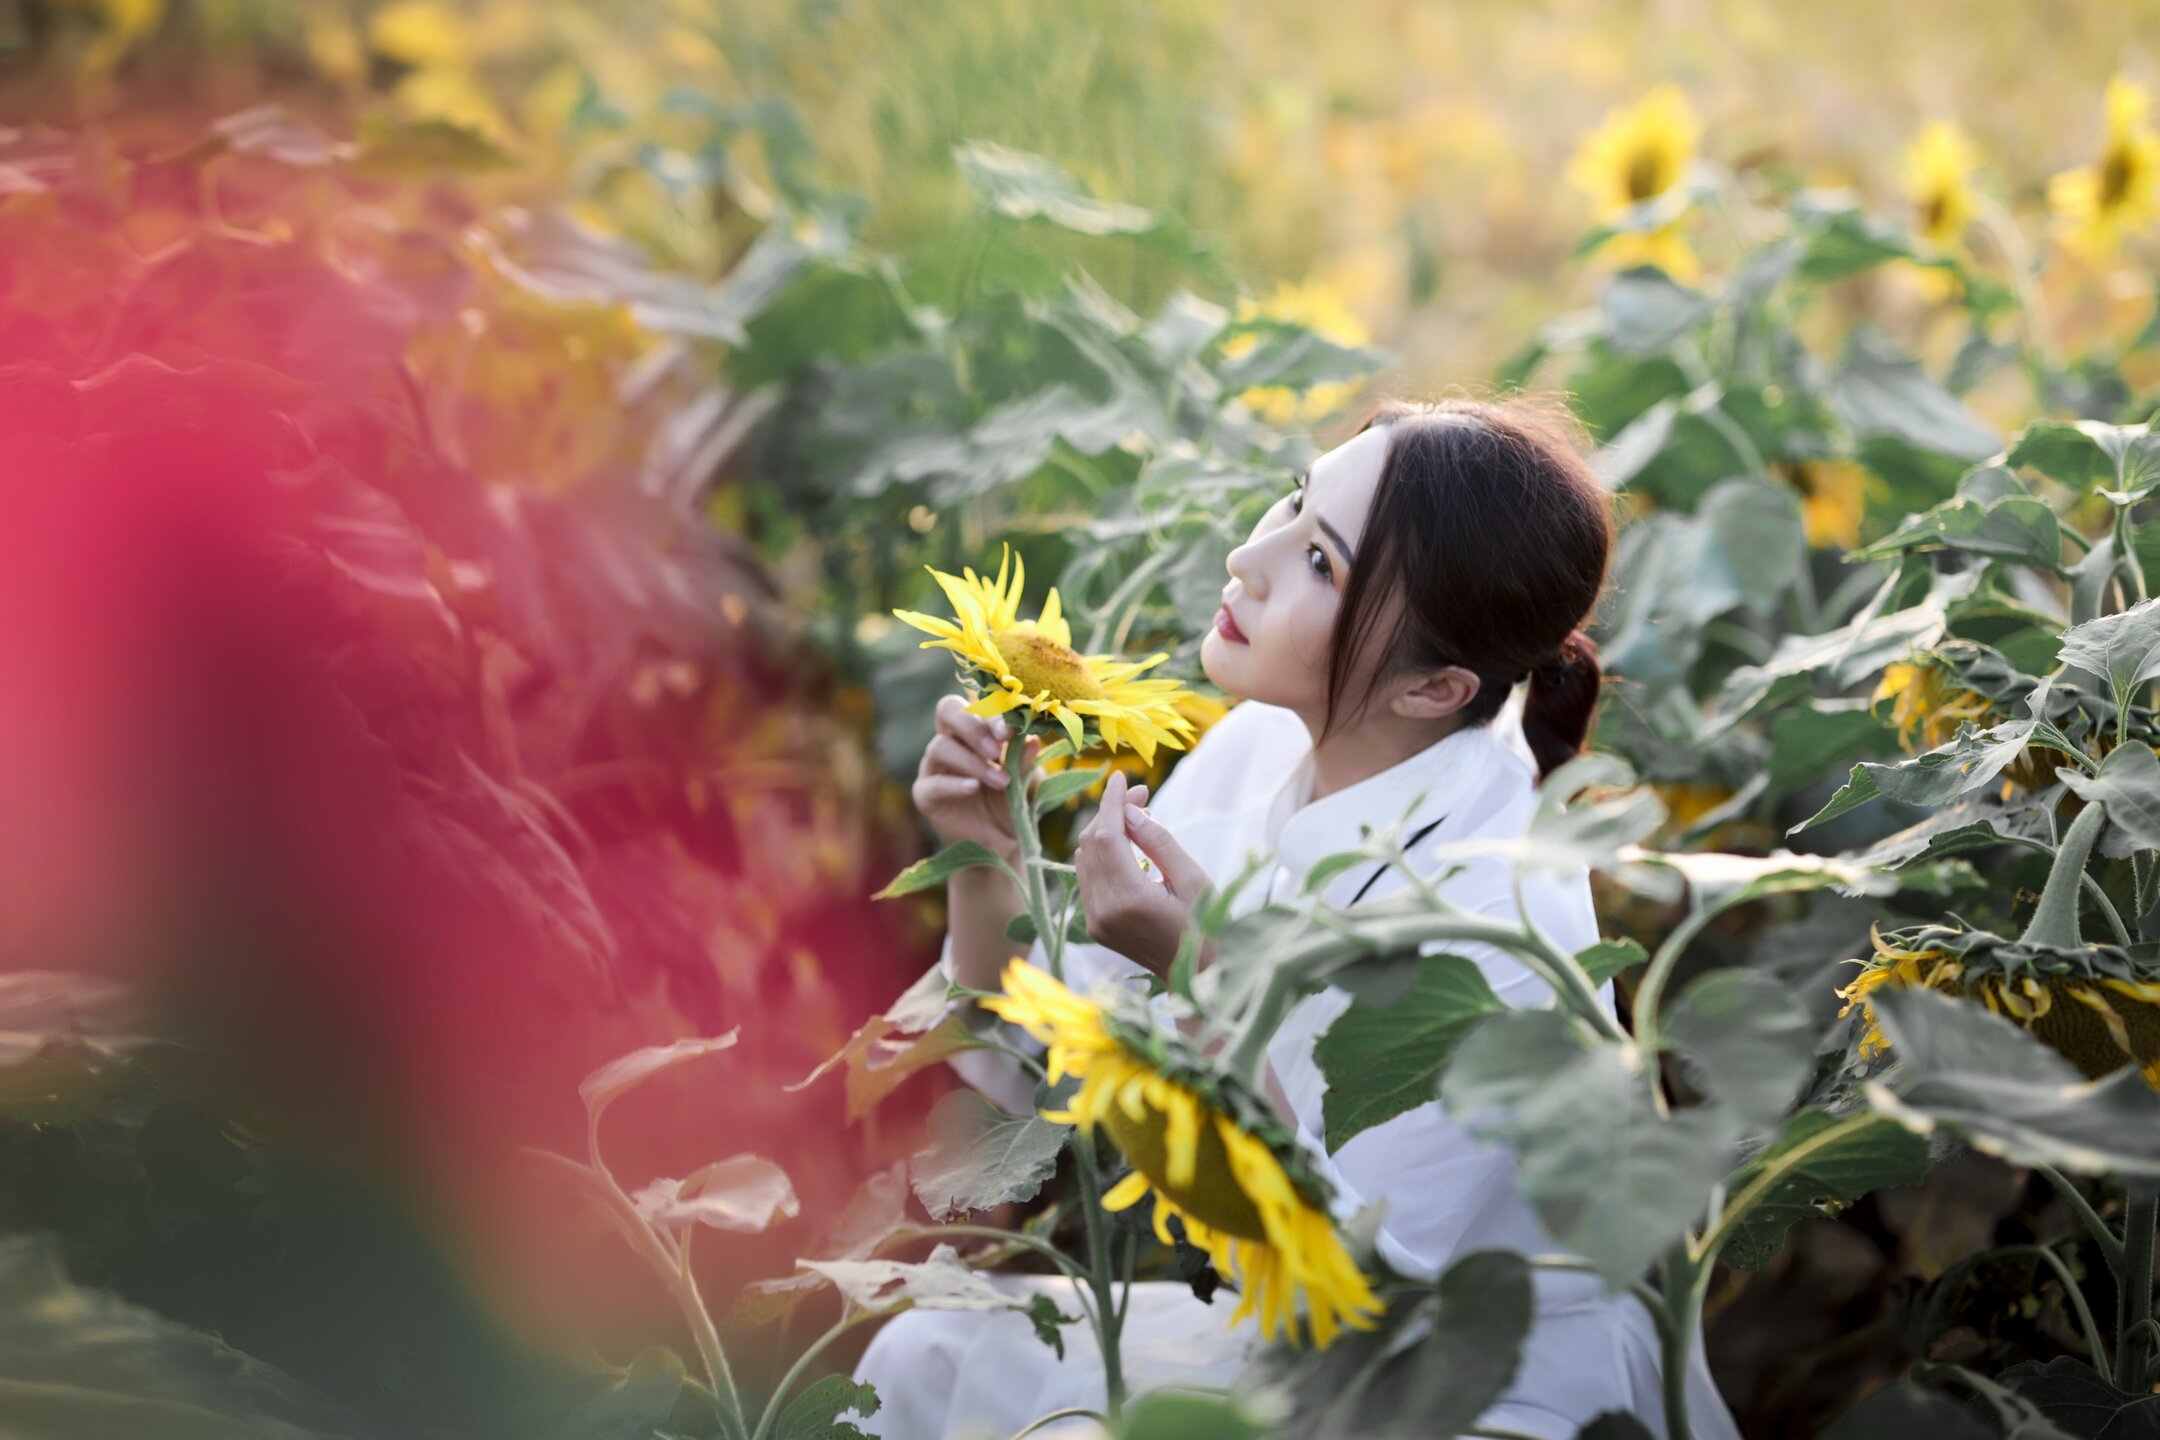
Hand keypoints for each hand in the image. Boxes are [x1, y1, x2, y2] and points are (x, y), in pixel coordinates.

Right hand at [913, 694, 1044, 865]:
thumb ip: (1024, 761)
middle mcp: (951, 741)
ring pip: (940, 747)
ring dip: (973, 762)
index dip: (992, 712)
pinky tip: (974, 789)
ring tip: (1000, 782)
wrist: (1000, 844)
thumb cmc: (1011, 803)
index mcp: (975, 730)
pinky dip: (955, 784)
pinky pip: (933, 783)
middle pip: (947, 710)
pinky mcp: (925, 794)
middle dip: (973, 726)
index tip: (1011, 730)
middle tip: (997, 748)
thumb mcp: (1023, 782)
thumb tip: (1032, 740)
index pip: (975, 705)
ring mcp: (934, 767)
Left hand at [1073, 769, 1214, 977]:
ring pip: (1084, 859)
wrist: (1199, 978)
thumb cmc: (1207, 925)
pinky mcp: (1094, 926)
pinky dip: (1101, 854)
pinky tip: (1125, 844)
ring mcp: (1095, 921)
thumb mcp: (1192, 879)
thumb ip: (1159, 841)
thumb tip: (1131, 810)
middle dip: (1110, 812)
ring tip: (1136, 817)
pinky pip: (1088, 877)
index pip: (1108, 837)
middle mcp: (1104, 911)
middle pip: (1091, 844)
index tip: (1124, 777)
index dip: (1113, 803)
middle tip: (1141, 795)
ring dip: (1104, 831)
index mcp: (1130, 900)